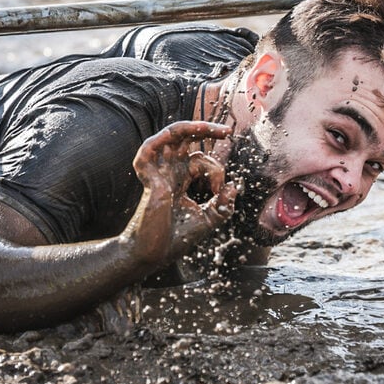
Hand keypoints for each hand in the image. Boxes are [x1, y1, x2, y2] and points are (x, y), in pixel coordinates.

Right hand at [126, 121, 240, 267]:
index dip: (217, 170)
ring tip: (210, 128)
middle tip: (227, 131)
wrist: (153, 254)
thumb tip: (234, 186)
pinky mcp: (148, 178)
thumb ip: (224, 204)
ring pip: (170, 137)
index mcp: (182, 180)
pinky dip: (161, 139)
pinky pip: (148, 149)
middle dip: (207, 131)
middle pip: (186, 140)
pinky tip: (176, 135)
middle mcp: (170, 172)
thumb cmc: (175, 239)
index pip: (201, 159)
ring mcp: (159, 173)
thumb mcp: (209, 219)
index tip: (220, 189)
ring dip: (190, 128)